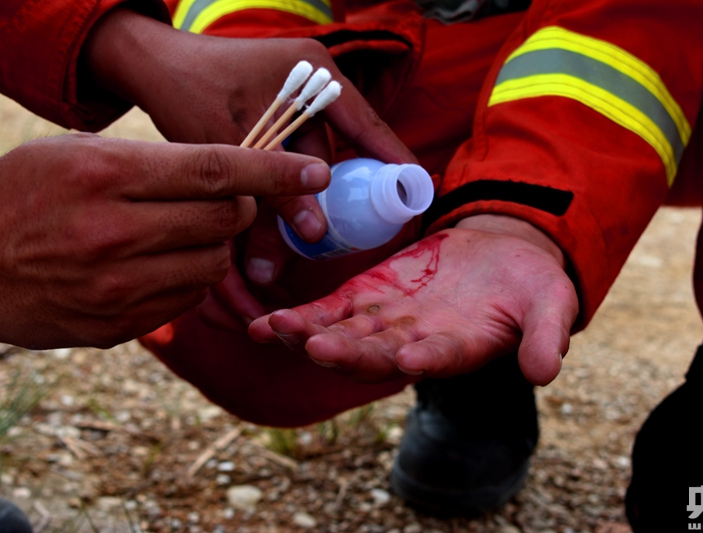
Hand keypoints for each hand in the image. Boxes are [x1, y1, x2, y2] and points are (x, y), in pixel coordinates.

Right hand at [0, 134, 328, 348]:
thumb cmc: (26, 196)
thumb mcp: (76, 155)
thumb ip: (156, 165)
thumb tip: (233, 180)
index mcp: (105, 174)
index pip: (215, 168)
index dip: (274, 168)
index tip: (315, 170)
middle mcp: (115, 231)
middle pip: (225, 219)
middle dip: (239, 208)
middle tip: (224, 200)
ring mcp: (117, 285)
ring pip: (215, 263)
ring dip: (216, 246)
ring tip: (178, 233)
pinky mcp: (119, 325)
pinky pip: (190, 297)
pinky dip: (191, 278)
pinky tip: (159, 264)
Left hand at [83, 8, 417, 241]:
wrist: (147, 68)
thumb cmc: (189, 90)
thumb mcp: (236, 145)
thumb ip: (276, 192)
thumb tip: (316, 237)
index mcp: (316, 76)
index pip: (368, 128)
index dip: (394, 164)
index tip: (415, 196)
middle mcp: (311, 91)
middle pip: (328, 161)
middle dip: (319, 209)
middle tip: (323, 247)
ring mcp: (291, 109)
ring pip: (300, 172)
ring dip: (287, 213)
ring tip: (272, 261)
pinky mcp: (270, 126)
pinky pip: (282, 168)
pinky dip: (271, 198)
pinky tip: (261, 235)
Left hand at [249, 215, 578, 384]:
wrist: (500, 258)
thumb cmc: (529, 286)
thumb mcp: (550, 304)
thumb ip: (546, 335)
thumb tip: (545, 371)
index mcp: (462, 347)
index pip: (443, 357)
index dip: (428, 359)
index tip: (410, 358)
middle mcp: (418, 342)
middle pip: (380, 353)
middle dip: (350, 352)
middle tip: (321, 348)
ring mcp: (388, 321)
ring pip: (344, 335)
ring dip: (309, 335)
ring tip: (276, 329)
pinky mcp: (368, 296)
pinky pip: (328, 311)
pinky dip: (300, 317)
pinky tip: (267, 321)